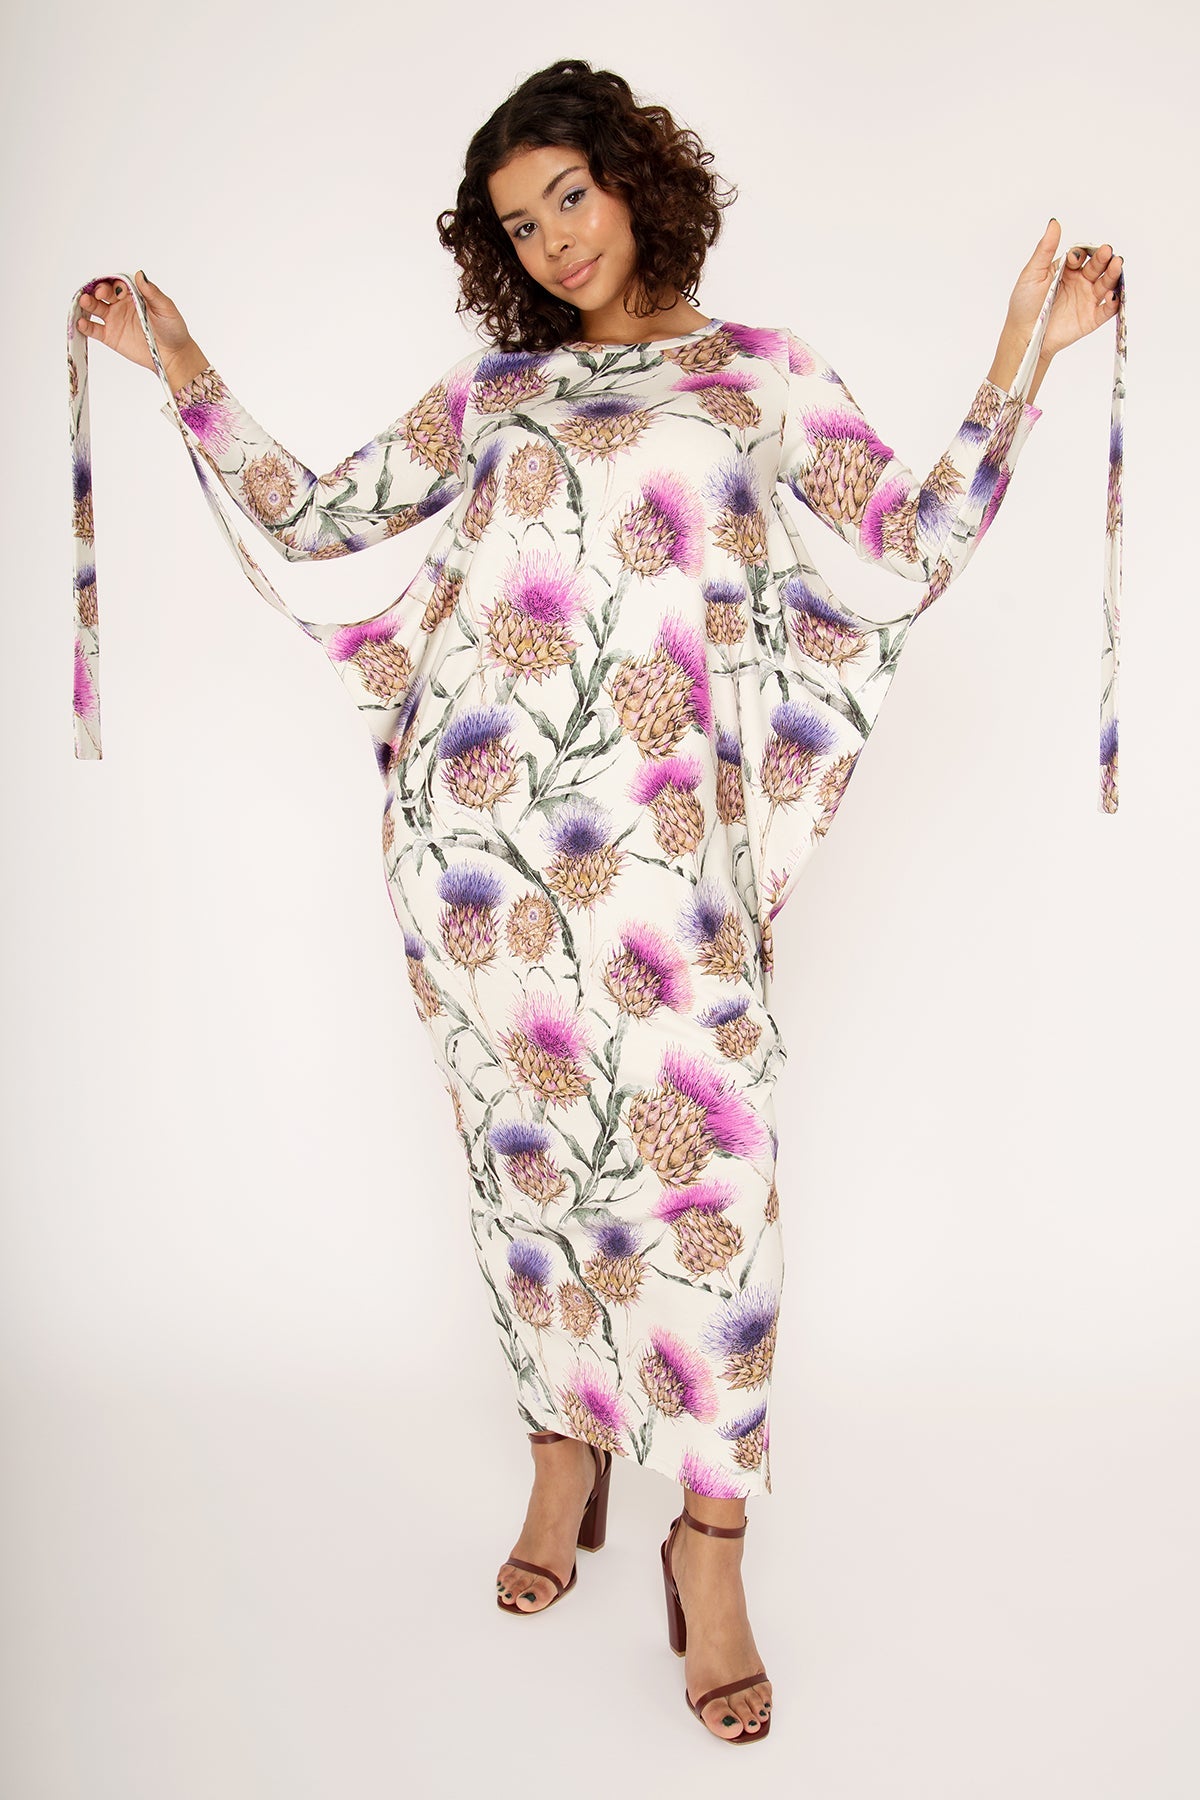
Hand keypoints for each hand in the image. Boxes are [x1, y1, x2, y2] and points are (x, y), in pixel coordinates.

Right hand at [74, 271, 196, 377]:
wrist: (173, 355)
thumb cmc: (173, 329)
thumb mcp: (165, 308)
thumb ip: (152, 292)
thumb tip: (140, 275)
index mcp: (133, 294)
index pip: (117, 283)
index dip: (113, 284)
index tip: (115, 290)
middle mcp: (120, 304)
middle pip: (102, 293)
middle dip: (97, 291)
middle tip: (97, 295)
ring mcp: (114, 320)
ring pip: (95, 308)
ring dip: (87, 304)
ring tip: (83, 302)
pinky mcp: (110, 336)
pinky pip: (94, 329)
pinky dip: (85, 326)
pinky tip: (81, 323)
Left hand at [1002, 220, 1122, 363]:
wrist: (1023, 335)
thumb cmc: (1024, 304)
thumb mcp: (1033, 273)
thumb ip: (1045, 249)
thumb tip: (1054, 223)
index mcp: (1067, 269)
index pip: (1082, 255)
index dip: (1081, 254)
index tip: (1074, 259)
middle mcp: (1080, 282)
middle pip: (1098, 266)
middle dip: (1103, 258)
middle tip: (1107, 252)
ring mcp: (1087, 299)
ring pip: (1107, 283)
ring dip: (1113, 274)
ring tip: (1116, 265)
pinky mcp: (1092, 318)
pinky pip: (1108, 309)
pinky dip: (1114, 301)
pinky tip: (1113, 295)